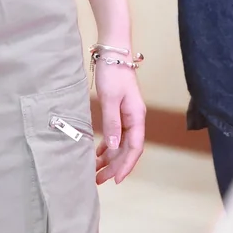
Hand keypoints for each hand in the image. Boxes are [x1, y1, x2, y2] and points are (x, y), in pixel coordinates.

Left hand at [93, 62, 145, 184]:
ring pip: (120, 144)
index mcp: (137, 117)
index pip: (134, 148)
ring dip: (109, 158)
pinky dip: (107, 145)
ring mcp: (127, 115)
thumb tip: (113, 148)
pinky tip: (97, 154)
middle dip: (114, 166)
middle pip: (127, 149)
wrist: (112, 52)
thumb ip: (112, 123)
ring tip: (96, 172)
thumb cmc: (112, 72)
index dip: (126, 165)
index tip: (116, 180)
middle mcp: (134, 118)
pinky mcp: (119, 111)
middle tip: (99, 180)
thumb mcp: (110, 99)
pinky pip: (115, 134)